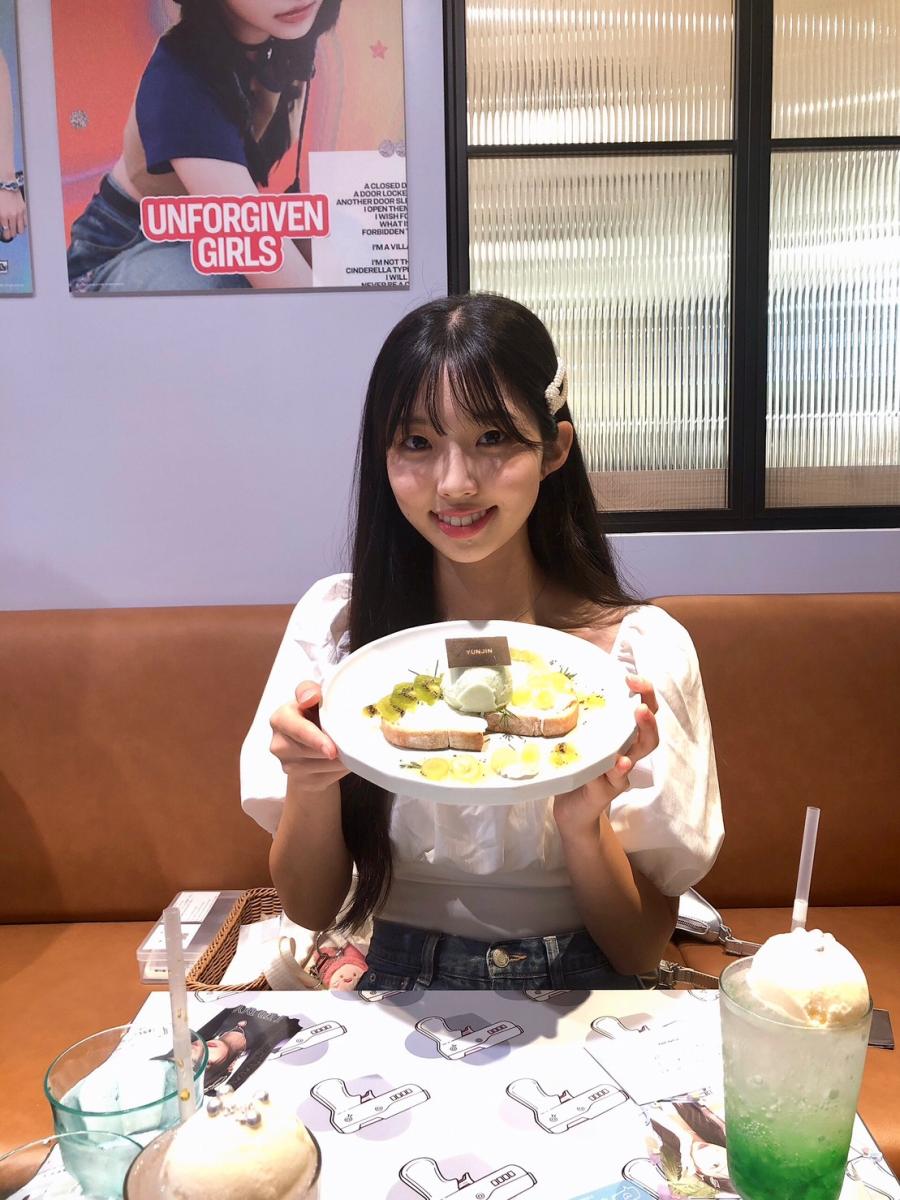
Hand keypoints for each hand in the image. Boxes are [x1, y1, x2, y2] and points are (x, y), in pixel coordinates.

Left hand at [0, 188, 25, 239]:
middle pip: (14, 232)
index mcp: (3, 216)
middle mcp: (12, 216)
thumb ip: (1, 219)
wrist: (6, 183)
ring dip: (17, 230)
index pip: (6, 232)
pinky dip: (22, 225)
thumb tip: (3, 226)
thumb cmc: (0, 194)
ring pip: (21, 230)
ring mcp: (19, 213)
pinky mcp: (24, 210)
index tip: (5, 236)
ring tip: (15, 229)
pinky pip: (25, 222)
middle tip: (9, 233)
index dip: (5, 236)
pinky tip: (19, 223)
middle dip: (11, 234)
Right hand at [269, 680, 348, 791]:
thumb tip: (312, 696)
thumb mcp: (310, 697)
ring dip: (343, 758)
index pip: (297, 729)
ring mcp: (289, 767)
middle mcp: (279, 745)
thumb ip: (308, 690)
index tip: (331, 749)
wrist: (307, 745)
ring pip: (325, 765)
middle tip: (356, 740)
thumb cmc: (311, 714)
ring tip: (351, 745)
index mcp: (280, 719)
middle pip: (315, 750)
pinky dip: (341, 769)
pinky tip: (344, 758)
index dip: (315, 739)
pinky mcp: (303, 782)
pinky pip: (330, 777)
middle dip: (337, 746)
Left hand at [553, 674, 658, 831]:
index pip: (643, 710)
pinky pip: (615, 779)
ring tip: (639, 717)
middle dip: (648, 713)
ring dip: (641, 733)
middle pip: (649, 732)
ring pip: (638, 753)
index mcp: (621, 737)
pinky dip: (618, 770)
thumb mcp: (579, 737)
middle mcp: (626, 753)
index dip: (644, 692)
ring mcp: (619, 773)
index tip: (631, 677)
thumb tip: (565, 679)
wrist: (570, 808)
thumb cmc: (576, 766)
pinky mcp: (606, 791)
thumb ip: (581, 716)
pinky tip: (620, 762)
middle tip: (641, 702)